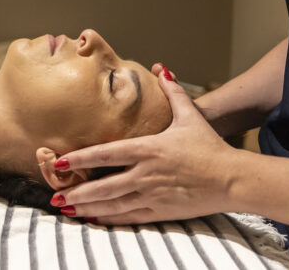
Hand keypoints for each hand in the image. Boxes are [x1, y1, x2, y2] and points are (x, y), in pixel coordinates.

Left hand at [52, 68, 238, 224]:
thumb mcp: (190, 116)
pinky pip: (130, 216)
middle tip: (55, 195)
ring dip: (88, 207)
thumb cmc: (210, 146)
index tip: (60, 161)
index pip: (107, 153)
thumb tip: (162, 68)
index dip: (81, 158)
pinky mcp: (163, 210)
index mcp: (149, 148)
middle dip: (77, 191)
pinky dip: (110, 218)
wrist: (233, 178)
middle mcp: (147, 173)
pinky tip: (94, 219)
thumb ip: (173, 92)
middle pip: (104, 185)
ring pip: (114, 204)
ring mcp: (154, 194)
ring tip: (67, 209)